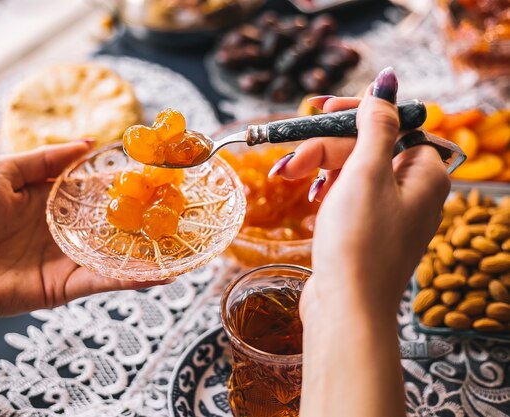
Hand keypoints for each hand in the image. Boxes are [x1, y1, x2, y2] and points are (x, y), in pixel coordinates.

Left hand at [0, 142, 170, 325]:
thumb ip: (45, 158)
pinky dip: (131, 278)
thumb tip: (88, 142)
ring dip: (148, 251)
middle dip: (146, 215)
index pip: (97, 187)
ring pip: (116, 253)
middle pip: (114, 221)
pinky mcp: (66, 286)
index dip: (125, 180)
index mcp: (52, 199)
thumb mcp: (1, 170)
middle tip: (181, 207)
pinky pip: (103, 280)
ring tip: (182, 244)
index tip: (155, 172)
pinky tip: (160, 273)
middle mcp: (66, 228)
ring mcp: (68, 258)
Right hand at [276, 80, 449, 316]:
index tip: (319, 110)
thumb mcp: (366, 172)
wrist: (346, 308)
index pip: (390, 124)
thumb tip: (387, 82)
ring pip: (352, 171)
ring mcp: (389, 214)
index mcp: (425, 173)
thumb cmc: (359, 241)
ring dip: (319, 169)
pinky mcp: (366, 232)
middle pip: (366, 148)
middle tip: (290, 163)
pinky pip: (347, 196)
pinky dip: (326, 191)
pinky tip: (309, 198)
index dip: (354, 115)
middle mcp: (412, 192)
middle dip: (325, 150)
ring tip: (287, 178)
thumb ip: (376, 124)